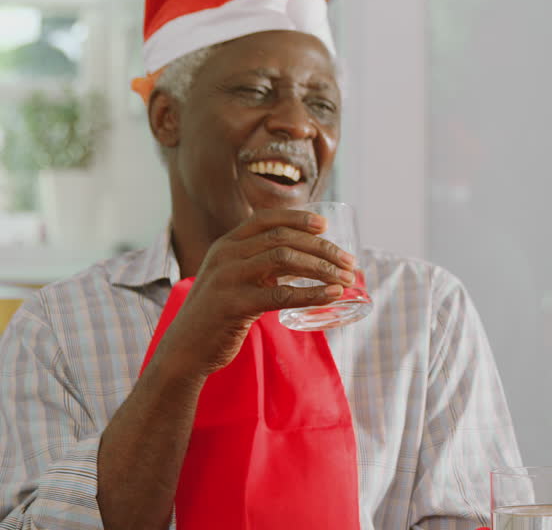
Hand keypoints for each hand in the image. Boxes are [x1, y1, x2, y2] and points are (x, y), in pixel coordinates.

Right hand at [152, 209, 357, 376]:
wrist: (184, 350)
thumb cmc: (218, 314)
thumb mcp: (235, 279)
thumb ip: (261, 264)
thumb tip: (310, 259)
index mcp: (226, 244)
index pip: (266, 219)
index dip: (298, 218)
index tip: (325, 226)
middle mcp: (225, 255)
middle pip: (283, 238)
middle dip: (322, 248)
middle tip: (349, 262)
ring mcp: (228, 278)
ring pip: (285, 259)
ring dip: (322, 268)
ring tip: (347, 279)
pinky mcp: (233, 305)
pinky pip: (281, 294)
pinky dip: (312, 293)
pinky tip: (332, 295)